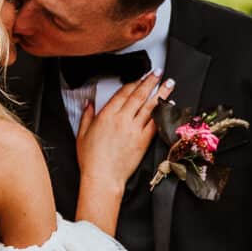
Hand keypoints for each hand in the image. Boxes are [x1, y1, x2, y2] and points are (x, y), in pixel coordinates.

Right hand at [76, 71, 172, 194]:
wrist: (103, 177)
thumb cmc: (91, 159)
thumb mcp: (81, 134)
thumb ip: (86, 116)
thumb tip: (88, 104)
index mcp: (107, 115)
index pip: (123, 93)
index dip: (133, 82)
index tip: (140, 77)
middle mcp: (122, 119)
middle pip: (139, 95)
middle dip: (150, 81)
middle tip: (159, 73)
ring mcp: (134, 129)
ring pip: (150, 106)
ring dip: (161, 93)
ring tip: (170, 84)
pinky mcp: (143, 141)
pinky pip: (155, 123)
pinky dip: (162, 113)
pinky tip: (168, 106)